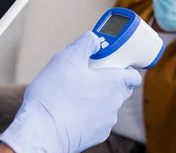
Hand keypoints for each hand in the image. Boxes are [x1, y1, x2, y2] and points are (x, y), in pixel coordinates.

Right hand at [0, 32, 141, 152]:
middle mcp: (115, 105)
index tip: (112, 63)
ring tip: (73, 93)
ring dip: (96, 99)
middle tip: (87, 74)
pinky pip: (96, 121)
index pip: (133, 75)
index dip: (125, 67)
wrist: (42, 131)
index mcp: (114, 84)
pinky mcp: (95, 136)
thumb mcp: (67, 58)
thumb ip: (85, 43)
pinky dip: (87, 115)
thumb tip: (94, 39)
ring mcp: (106, 123)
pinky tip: (69, 111)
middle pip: (120, 89)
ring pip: (106, 106)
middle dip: (108, 81)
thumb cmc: (55, 95)